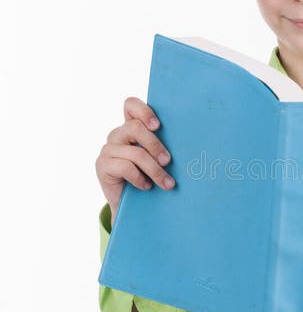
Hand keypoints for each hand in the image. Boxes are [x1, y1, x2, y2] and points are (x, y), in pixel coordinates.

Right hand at [95, 96, 175, 223]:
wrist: (132, 206)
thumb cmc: (150, 178)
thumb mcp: (157, 159)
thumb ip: (164, 146)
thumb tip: (190, 141)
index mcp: (131, 127)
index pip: (131, 105)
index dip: (144, 111)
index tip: (158, 126)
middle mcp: (117, 134)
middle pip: (135, 128)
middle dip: (155, 145)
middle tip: (168, 161)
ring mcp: (108, 149)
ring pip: (135, 152)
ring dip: (155, 170)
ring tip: (167, 183)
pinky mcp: (102, 165)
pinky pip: (125, 167)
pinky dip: (139, 178)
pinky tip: (146, 186)